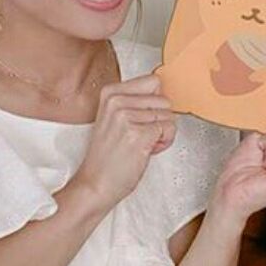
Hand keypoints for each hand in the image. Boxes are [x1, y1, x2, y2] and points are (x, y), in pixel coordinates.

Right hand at [75, 74, 174, 208]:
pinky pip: (169, 129)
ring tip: (141, 144)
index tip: (143, 118)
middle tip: (141, 136)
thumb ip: (135, 101)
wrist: (96, 183)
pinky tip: (146, 151)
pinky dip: (164, 143)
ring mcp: (126, 116)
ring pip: (169, 115)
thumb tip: (163, 90)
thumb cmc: (108, 155)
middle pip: (164, 99)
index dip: (156, 103)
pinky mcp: (138, 134)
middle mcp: (117, 101)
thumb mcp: (114, 118)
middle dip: (160, 120)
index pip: (154, 81)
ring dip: (162, 133)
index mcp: (110, 92)